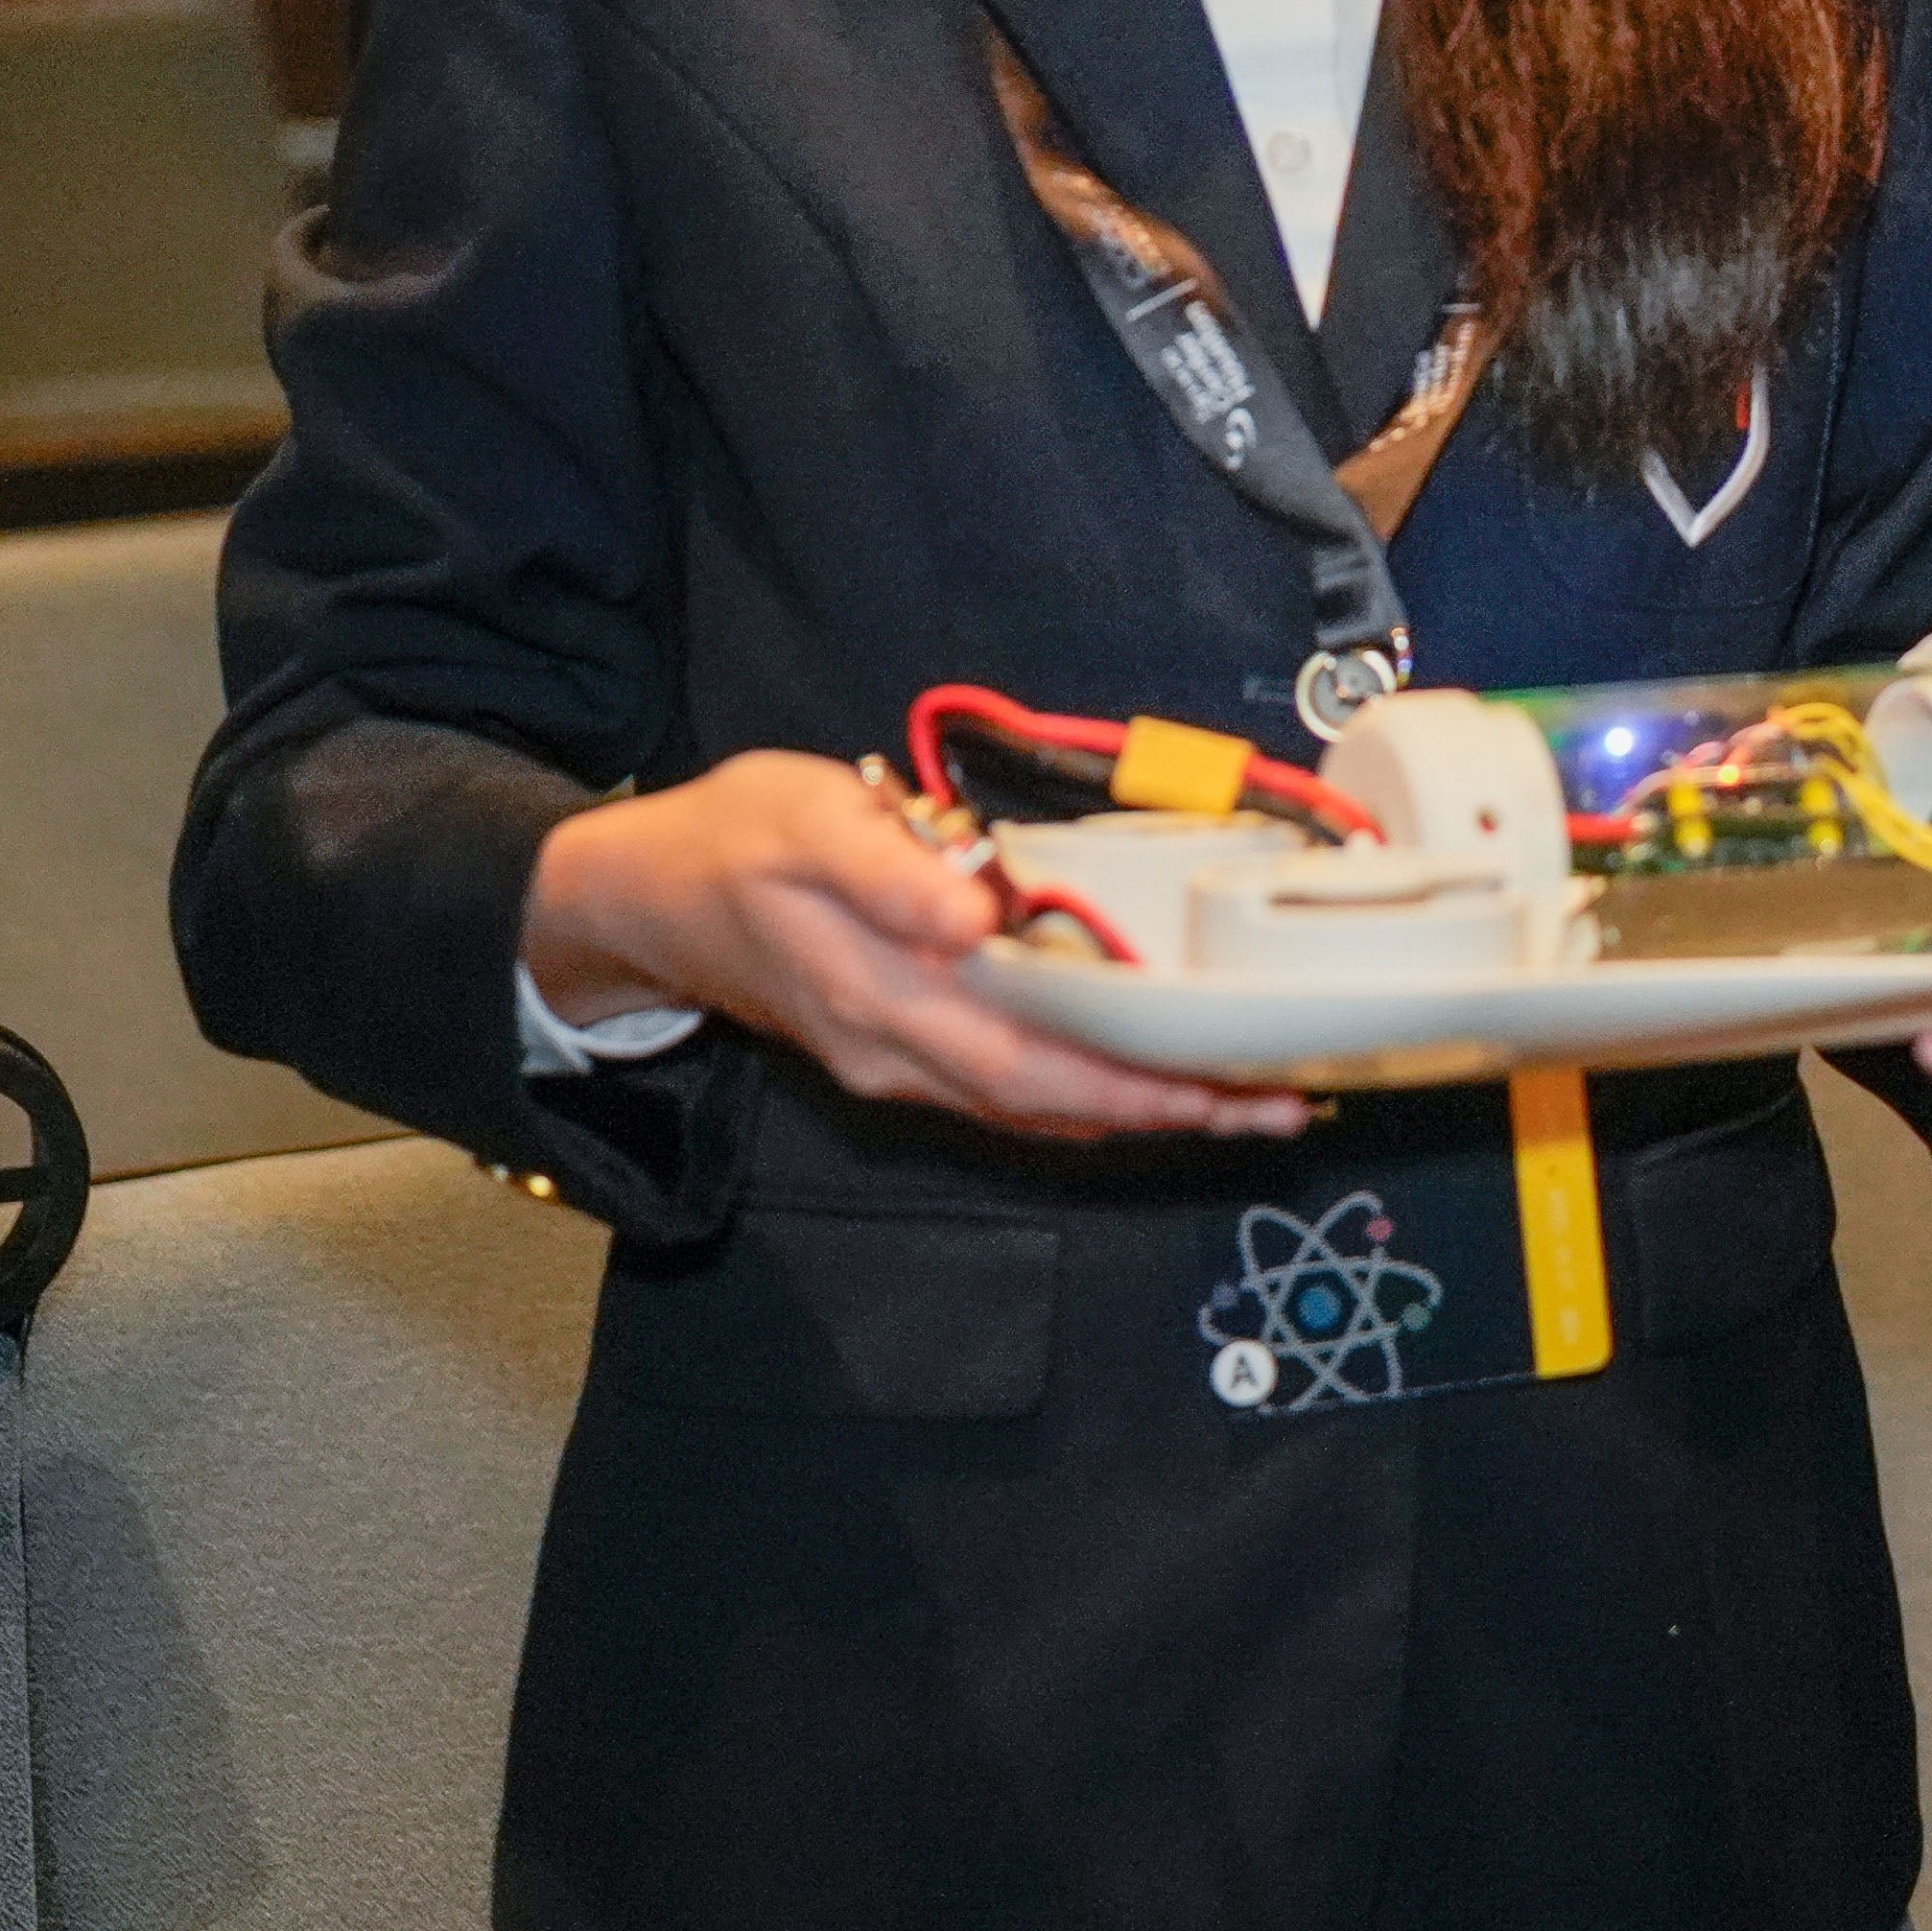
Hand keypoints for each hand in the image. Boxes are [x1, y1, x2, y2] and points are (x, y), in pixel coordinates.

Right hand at [522, 753, 1316, 1146]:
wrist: (642, 898)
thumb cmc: (727, 841)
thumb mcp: (800, 820)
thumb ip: (887, 869)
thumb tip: (975, 914)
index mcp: (887, 999)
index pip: (1037, 1061)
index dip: (1140, 1082)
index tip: (1234, 1082)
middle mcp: (902, 1055)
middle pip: (1057, 1102)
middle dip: (1176, 1110)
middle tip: (1288, 1102)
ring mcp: (900, 1063)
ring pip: (1040, 1107)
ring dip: (1144, 1109)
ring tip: (1252, 1097)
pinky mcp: (904, 1051)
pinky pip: (1014, 1089)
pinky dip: (1091, 1091)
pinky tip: (1150, 1079)